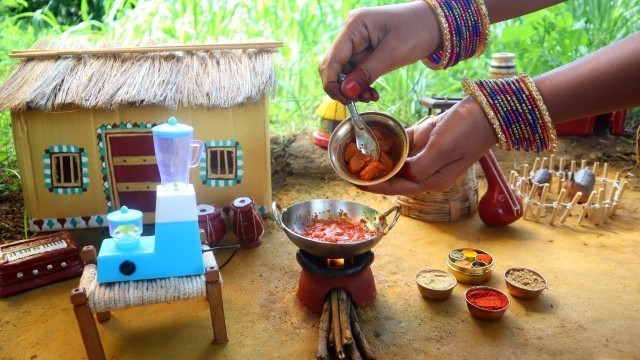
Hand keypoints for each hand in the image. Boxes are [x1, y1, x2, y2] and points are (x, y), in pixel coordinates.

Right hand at [318, 1, 440, 103]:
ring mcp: (357, 41)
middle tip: (359, 101)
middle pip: (333, 66)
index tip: (345, 101)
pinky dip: (361, 84)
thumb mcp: (392, 54)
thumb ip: (367, 73)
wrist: (435, 23)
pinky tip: (372, 92)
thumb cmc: (416, 31)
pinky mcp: (364, 50)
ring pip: (344, 72)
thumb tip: (346, 93)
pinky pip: (355, 71)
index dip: (333, 83)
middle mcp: (350, 32)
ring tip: (371, 97)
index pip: (332, 59)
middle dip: (343, 87)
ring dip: (353, 88)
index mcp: (354, 26)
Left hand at [358, 97, 497, 194]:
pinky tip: (372, 137)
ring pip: (395, 160)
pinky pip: (402, 143)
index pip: (396, 187)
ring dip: (377, 157)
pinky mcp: (425, 139)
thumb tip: (401, 173)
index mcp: (432, 180)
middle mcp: (427, 171)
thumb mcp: (442, 150)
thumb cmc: (468, 131)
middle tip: (349, 167)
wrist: (488, 109)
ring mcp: (426, 155)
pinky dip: (388, 141)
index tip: (354, 181)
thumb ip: (419, 166)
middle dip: (372, 173)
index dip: (374, 185)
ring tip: (355, 153)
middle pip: (393, 176)